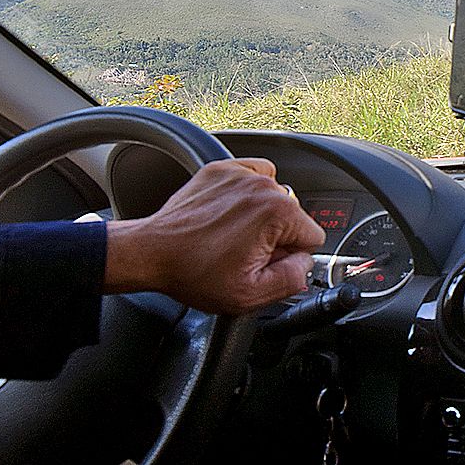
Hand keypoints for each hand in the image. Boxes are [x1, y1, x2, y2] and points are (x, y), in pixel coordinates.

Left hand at [103, 158, 325, 314]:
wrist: (151, 253)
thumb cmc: (193, 272)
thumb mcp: (251, 294)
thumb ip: (293, 279)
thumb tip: (306, 262)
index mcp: (278, 213)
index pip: (313, 236)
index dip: (291, 256)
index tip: (264, 262)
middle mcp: (264, 186)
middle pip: (294, 217)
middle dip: (276, 236)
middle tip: (243, 253)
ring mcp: (242, 174)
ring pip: (276, 198)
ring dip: (262, 216)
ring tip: (232, 235)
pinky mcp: (223, 169)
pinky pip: (255, 177)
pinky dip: (248, 194)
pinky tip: (231, 214)